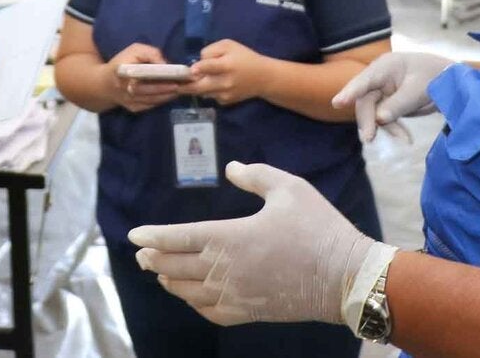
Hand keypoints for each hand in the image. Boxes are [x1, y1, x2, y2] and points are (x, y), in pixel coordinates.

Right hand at [107, 43, 185, 112]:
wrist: (105, 84)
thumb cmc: (122, 63)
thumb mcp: (135, 50)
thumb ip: (151, 53)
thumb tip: (166, 64)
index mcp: (122, 72)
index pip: (140, 74)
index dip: (156, 75)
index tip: (172, 73)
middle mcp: (125, 88)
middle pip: (149, 90)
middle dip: (167, 88)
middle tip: (182, 83)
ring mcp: (129, 101)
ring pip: (152, 99)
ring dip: (168, 95)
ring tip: (181, 88)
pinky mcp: (133, 108)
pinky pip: (151, 105)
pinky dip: (162, 100)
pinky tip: (171, 94)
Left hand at [128, 162, 391, 325]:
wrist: (346, 277)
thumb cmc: (319, 228)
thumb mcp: (289, 189)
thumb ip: (255, 176)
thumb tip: (230, 167)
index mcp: (230, 237)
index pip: (178, 238)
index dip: (152, 237)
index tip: (133, 236)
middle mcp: (226, 270)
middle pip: (175, 267)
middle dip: (154, 260)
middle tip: (142, 254)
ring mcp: (236, 295)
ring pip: (188, 292)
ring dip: (169, 281)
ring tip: (160, 273)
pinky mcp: (249, 312)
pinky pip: (209, 312)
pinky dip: (193, 302)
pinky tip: (192, 295)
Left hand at [184, 38, 267, 105]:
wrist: (262, 78)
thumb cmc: (244, 57)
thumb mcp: (229, 45)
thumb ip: (212, 50)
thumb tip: (198, 61)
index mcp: (226, 65)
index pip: (209, 68)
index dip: (197, 69)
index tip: (189, 71)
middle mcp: (225, 82)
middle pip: (199, 87)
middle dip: (185, 87)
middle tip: (174, 85)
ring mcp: (225, 94)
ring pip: (201, 92)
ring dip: (194, 89)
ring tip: (185, 84)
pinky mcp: (225, 101)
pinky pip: (209, 96)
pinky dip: (207, 91)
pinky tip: (211, 84)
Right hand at [331, 51, 452, 142]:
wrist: (451, 83)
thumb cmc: (436, 78)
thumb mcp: (418, 91)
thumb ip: (398, 104)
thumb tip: (379, 119)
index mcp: (385, 67)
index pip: (364, 80)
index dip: (350, 92)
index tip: (337, 103)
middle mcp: (379, 78)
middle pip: (365, 101)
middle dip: (367, 120)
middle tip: (369, 139)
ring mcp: (382, 91)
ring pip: (372, 112)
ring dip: (384, 127)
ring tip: (403, 139)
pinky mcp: (388, 103)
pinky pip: (383, 118)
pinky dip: (393, 129)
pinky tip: (405, 138)